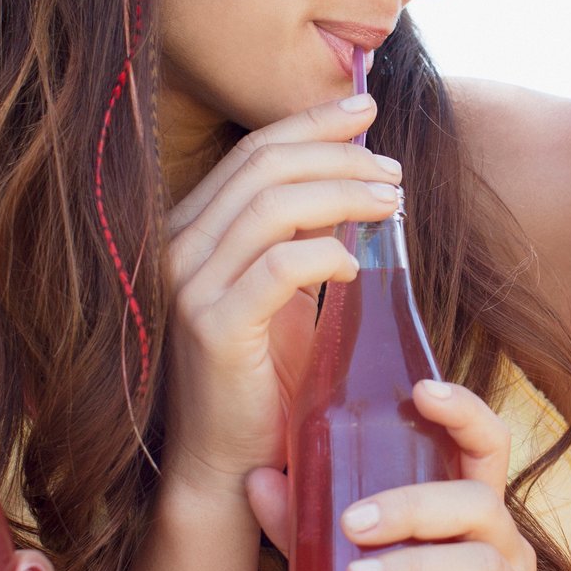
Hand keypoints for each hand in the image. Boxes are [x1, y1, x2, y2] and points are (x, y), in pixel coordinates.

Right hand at [162, 94, 401, 496]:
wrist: (227, 462)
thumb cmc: (264, 379)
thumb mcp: (285, 294)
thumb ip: (303, 237)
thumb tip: (353, 182)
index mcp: (192, 231)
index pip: (252, 153)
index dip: (311, 123)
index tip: (365, 109)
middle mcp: (179, 249)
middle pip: (264, 166)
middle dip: (337, 153)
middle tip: (391, 167)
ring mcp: (190, 287)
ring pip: (273, 206)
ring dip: (343, 194)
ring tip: (390, 202)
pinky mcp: (213, 327)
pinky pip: (278, 267)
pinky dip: (325, 253)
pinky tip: (356, 262)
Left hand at [248, 381, 536, 570]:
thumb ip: (311, 532)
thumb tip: (256, 478)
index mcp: (474, 518)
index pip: (487, 447)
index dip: (465, 411)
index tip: (422, 390)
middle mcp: (506, 552)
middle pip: (480, 504)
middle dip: (414, 506)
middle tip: (351, 523)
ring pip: (482, 566)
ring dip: (416, 567)